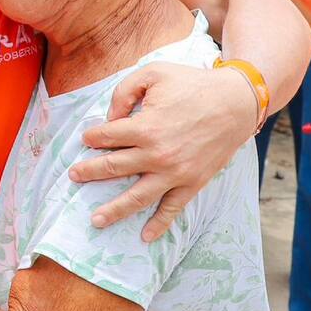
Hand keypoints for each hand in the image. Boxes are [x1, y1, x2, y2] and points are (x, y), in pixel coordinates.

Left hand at [73, 63, 257, 240]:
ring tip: (95, 220)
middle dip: (90, 172)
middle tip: (74, 176)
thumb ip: (124, 91)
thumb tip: (109, 117)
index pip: (106, 137)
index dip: (92, 137)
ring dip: (114, 210)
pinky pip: (172, 208)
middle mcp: (156, 154)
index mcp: (144, 127)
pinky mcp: (192, 182)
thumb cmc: (193, 84)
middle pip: (113, 168)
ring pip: (137, 197)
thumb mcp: (153, 73)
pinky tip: (145, 236)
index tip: (86, 138)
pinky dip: (159, 224)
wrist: (235, 102)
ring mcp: (174, 172)